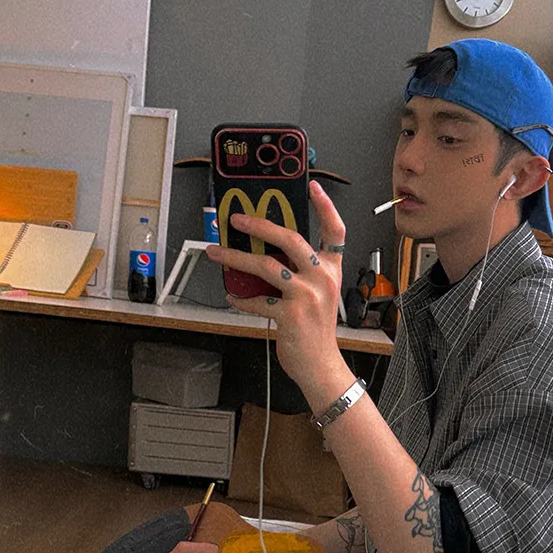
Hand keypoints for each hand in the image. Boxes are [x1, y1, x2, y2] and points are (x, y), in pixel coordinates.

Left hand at [205, 180, 347, 389]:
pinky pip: (257, 300)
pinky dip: (240, 300)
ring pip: (265, 266)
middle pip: (290, 239)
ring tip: (217, 253)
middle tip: (238, 219)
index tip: (313, 187)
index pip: (335, 232)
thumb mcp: (317, 297)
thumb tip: (265, 257)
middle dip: (259, 225)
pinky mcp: (291, 314)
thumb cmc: (316, 333)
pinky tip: (231, 297)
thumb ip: (300, 274)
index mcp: (331, 271)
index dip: (325, 207)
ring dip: (235, 258)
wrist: (321, 365)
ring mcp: (307, 296)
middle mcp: (322, 280)